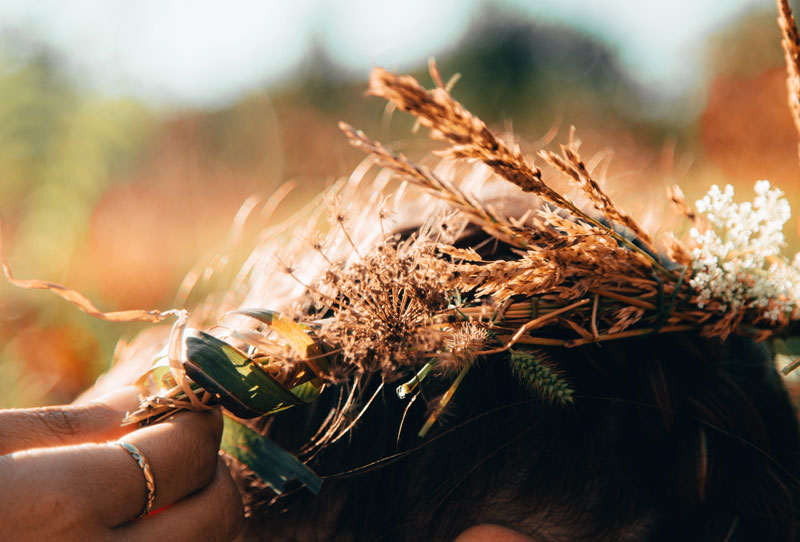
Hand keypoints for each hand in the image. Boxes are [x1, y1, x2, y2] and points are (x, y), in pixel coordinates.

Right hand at [0, 387, 243, 540]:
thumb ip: (66, 427)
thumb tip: (135, 400)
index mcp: (67, 506)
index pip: (185, 454)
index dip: (196, 420)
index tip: (189, 406)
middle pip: (216, 514)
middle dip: (209, 470)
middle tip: (177, 448)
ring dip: (196, 515)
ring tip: (152, 492)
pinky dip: (170, 541)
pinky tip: (131, 527)